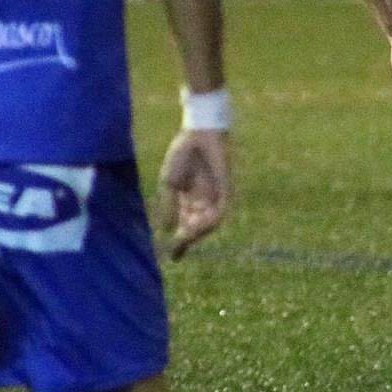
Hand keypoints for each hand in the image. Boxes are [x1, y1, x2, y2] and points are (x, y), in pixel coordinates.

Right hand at [158, 128, 230, 259]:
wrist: (196, 133)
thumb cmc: (182, 155)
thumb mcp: (170, 184)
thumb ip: (168, 206)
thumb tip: (165, 230)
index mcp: (190, 200)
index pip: (186, 226)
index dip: (180, 242)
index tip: (172, 258)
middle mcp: (204, 201)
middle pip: (198, 229)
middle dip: (187, 241)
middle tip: (175, 250)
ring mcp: (216, 196)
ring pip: (210, 223)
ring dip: (197, 233)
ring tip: (183, 239)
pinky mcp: (226, 189)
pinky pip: (220, 211)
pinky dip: (209, 221)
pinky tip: (196, 226)